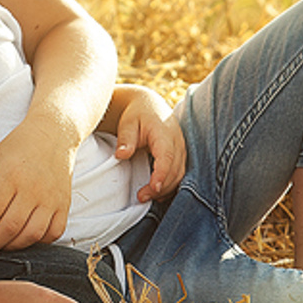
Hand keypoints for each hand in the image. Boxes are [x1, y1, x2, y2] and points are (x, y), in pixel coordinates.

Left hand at [0, 117, 74, 252]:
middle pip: (10, 227)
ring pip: (31, 235)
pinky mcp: (64, 205)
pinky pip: (53, 233)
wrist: (53, 134)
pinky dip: (38, 242)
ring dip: (11, 247)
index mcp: (11, 175)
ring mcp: (51, 199)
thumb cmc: (18, 147)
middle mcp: (34, 189)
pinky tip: (23, 239)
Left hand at [114, 88, 185, 202]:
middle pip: (175, 170)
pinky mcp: (181, 155)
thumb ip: (126, 139)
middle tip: (141, 197)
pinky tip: (157, 193)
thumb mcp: (127, 123)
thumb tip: (121, 155)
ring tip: (146, 197)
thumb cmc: (137, 115)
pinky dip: (171, 185)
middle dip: (160, 187)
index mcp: (164, 133)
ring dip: (166, 188)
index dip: (162, 174)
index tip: (153, 188)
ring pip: (179, 174)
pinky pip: (180, 173)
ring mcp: (181, 149)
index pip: (167, 157)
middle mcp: (177, 142)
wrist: (149, 106)